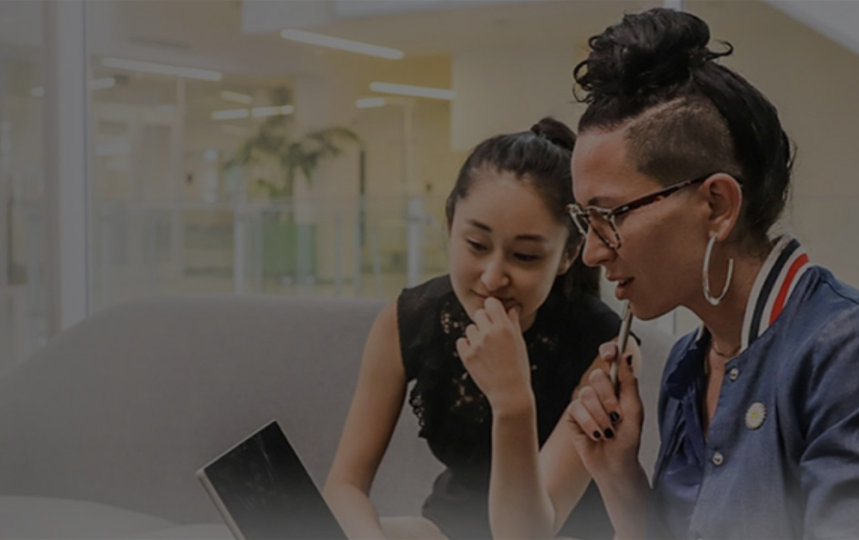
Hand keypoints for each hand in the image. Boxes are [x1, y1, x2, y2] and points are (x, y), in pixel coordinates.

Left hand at [455, 297, 531, 412]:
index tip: (495, 316)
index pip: (491, 303)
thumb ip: (513, 323)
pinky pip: (461, 341)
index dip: (493, 308)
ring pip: (470, 328)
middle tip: (492, 335)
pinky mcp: (466, 356)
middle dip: (484, 322)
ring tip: (487, 350)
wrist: (509, 393)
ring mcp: (476, 345)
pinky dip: (467, 346)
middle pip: (479, 314)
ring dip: (476, 335)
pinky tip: (478, 355)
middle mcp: (489, 333)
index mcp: (504, 327)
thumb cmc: (518, 367)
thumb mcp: (519, 343)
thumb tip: (512, 307)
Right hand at [565, 343, 643, 480]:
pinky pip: (577, 409)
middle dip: (609, 399)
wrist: (616, 464)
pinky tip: (597, 434)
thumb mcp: (635, 410)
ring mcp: (584, 403)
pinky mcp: (573, 415)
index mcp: (616, 385)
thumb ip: (629, 382)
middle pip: (597, 376)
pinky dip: (591, 424)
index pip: (609, 359)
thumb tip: (626, 357)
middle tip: (617, 415)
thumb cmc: (628, 440)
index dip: (608, 352)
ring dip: (601, 417)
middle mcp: (599, 391)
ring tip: (608, 430)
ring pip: (586, 394)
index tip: (609, 355)